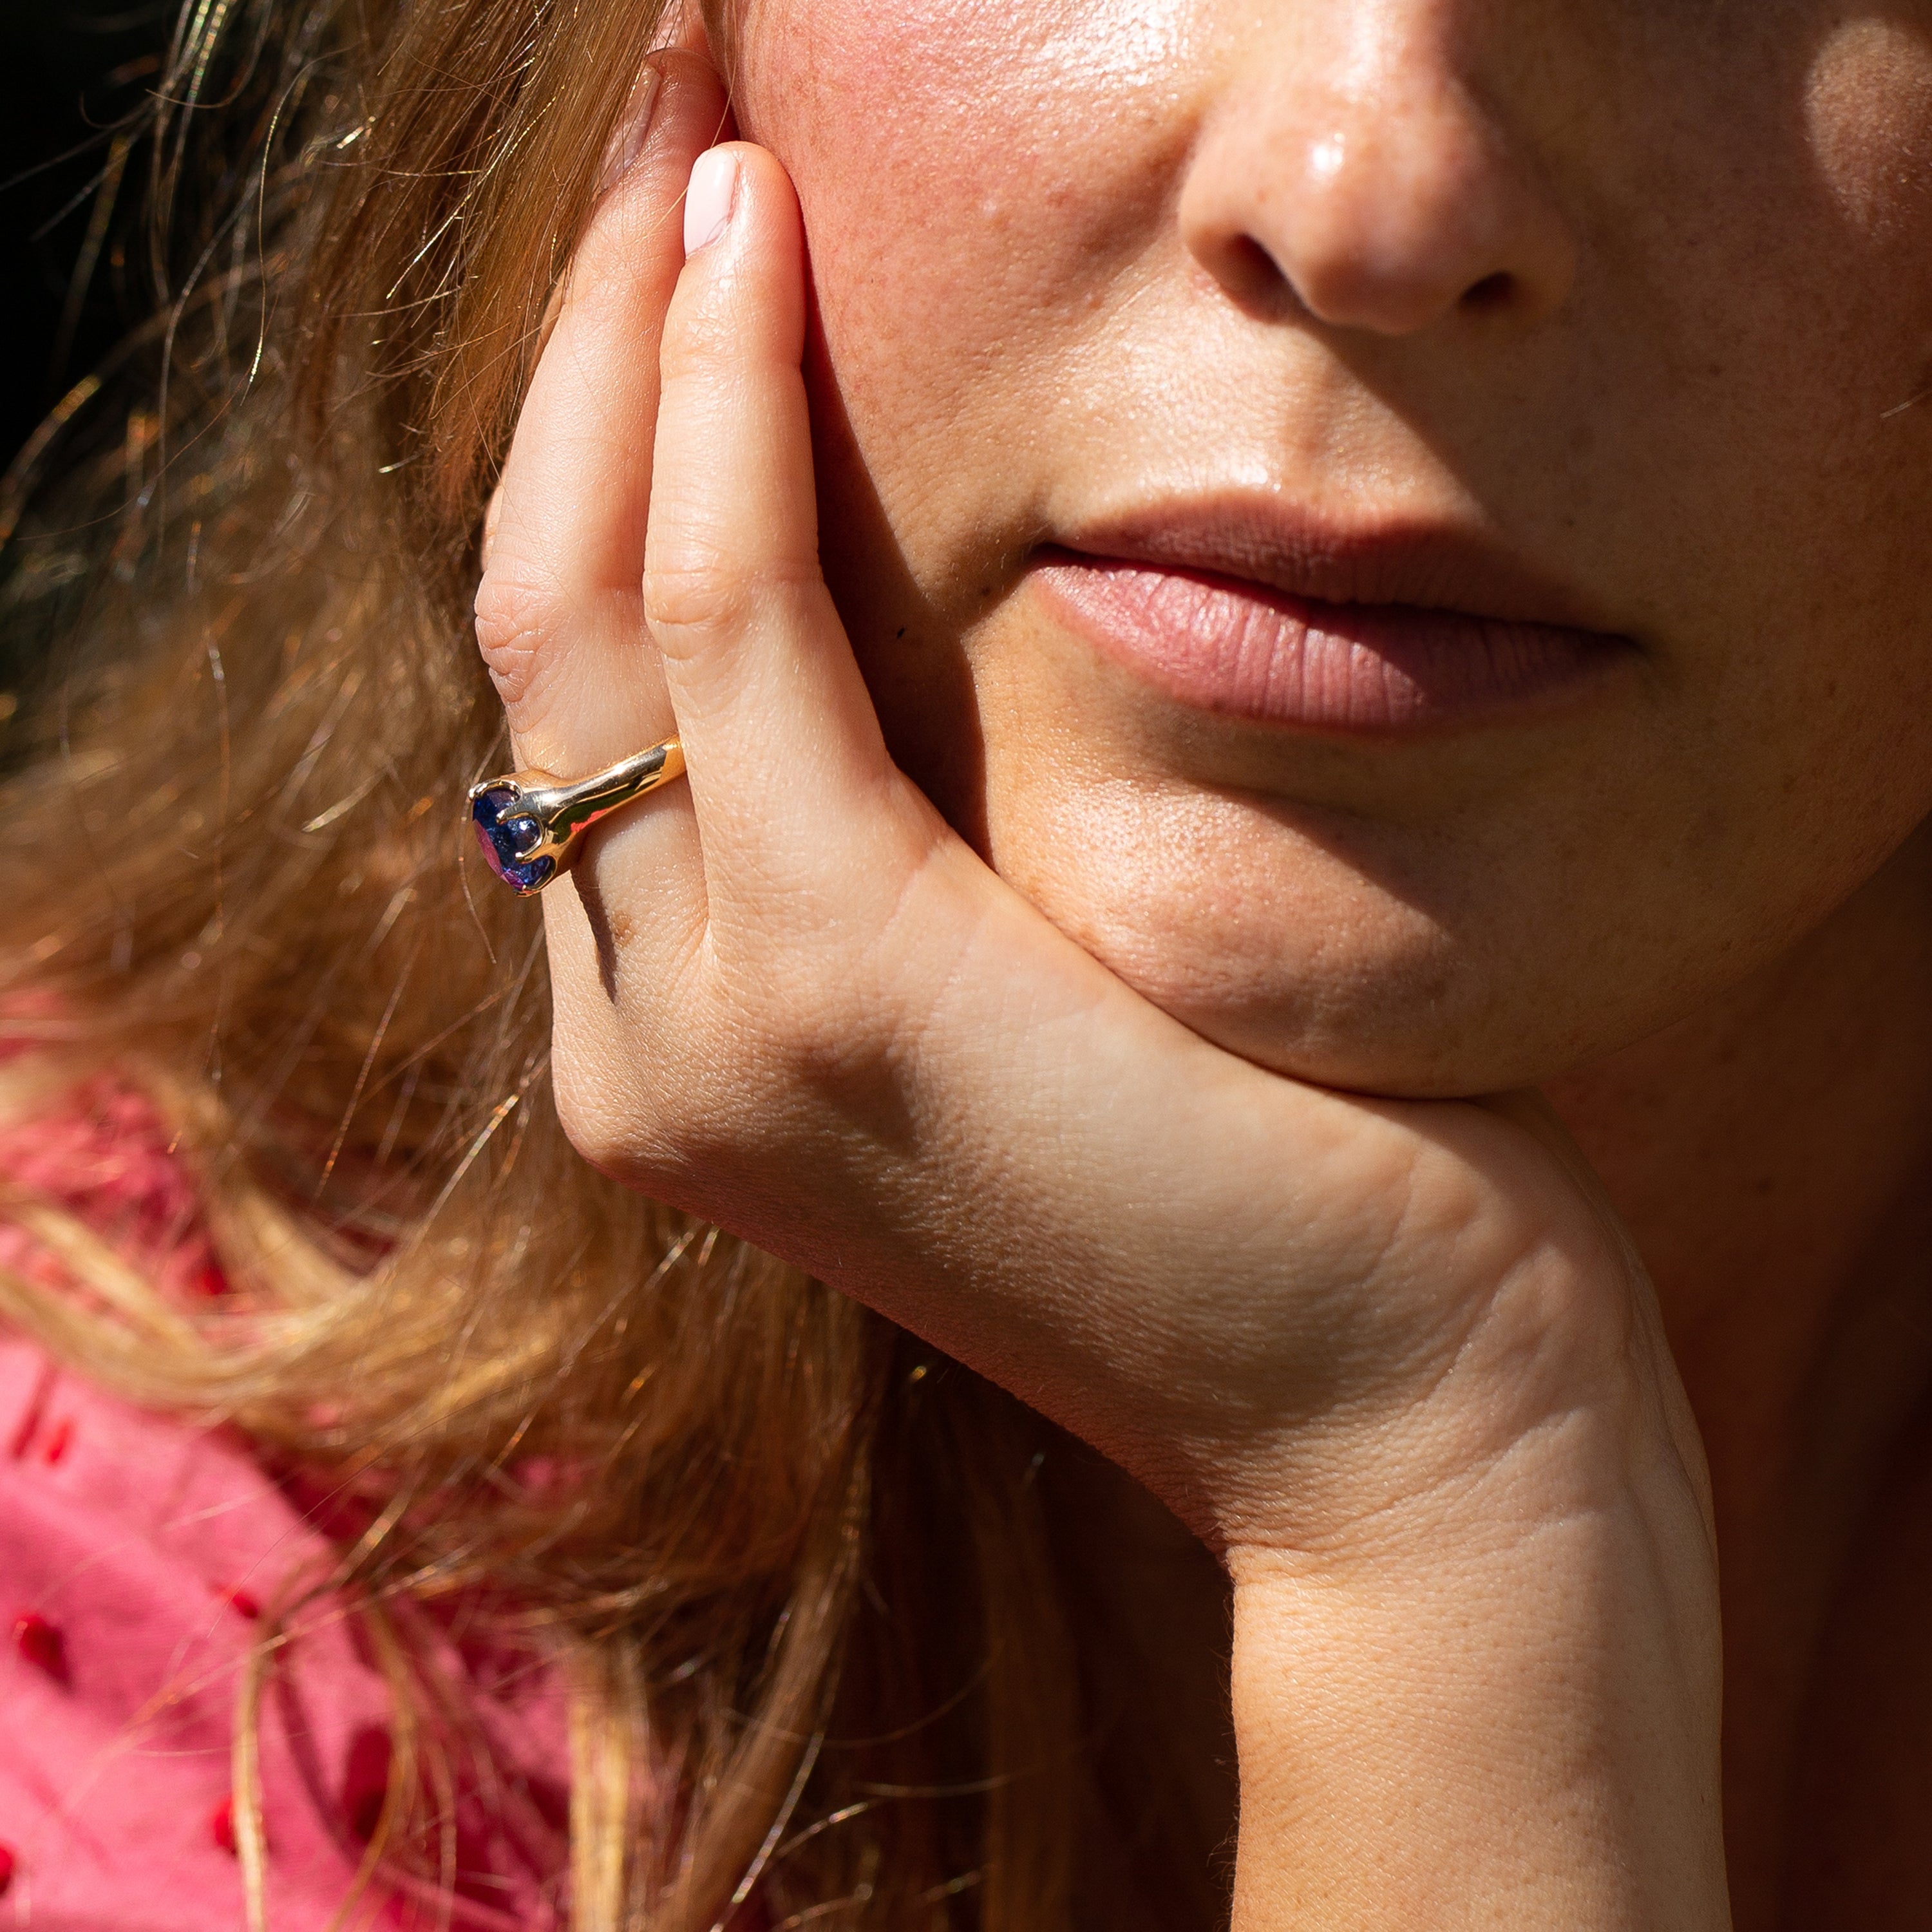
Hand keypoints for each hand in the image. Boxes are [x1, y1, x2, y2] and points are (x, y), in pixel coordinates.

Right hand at [475, 53, 1728, 1925]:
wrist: (1392, 1410)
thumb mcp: (1036, 973)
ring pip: (584, 600)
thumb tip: (862, 605)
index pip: (591, 688)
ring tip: (685, 116)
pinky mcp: (827, 984)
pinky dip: (719, 421)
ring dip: (626, 333)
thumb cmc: (1269, 1178)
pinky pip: (723, 632)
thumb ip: (902, 829)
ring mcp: (708, 1030)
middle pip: (540, 617)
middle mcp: (644, 1042)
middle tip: (651, 107)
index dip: (605, 445)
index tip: (676, 246)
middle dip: (583, 343)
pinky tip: (751, 238)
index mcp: (686, 1038)